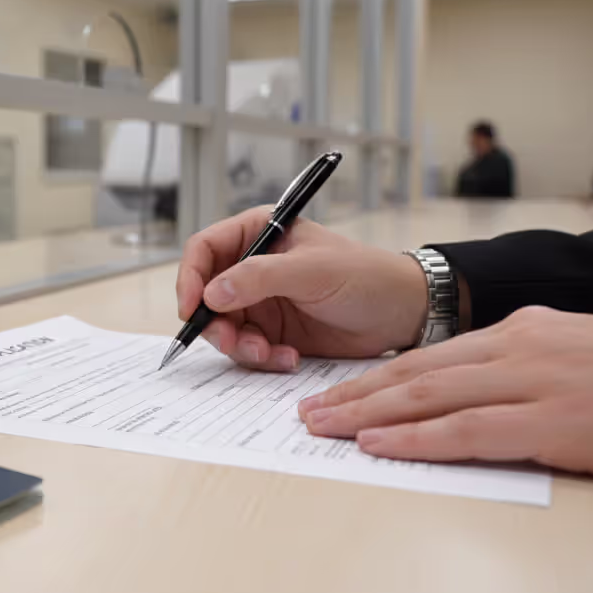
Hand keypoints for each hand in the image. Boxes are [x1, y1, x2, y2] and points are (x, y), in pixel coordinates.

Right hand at [176, 206, 429, 369]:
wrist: (402, 313)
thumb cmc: (365, 276)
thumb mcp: (312, 271)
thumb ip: (259, 277)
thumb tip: (212, 292)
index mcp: (258, 234)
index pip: (204, 249)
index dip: (190, 278)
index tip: (192, 309)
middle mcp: (253, 266)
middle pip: (206, 295)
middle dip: (216, 324)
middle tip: (235, 343)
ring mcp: (261, 301)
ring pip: (224, 327)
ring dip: (240, 346)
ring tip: (270, 354)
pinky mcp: (273, 331)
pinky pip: (248, 349)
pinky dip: (261, 358)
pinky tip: (288, 358)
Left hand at [298, 307, 592, 490]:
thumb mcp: (589, 360)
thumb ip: (534, 370)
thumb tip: (488, 395)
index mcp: (530, 330)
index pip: (433, 354)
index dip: (378, 376)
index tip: (338, 392)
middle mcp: (524, 346)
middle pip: (417, 371)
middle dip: (355, 393)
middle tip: (306, 411)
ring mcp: (540, 382)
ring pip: (430, 396)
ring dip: (367, 414)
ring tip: (321, 427)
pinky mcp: (561, 422)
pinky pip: (469, 430)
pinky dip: (416, 438)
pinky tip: (378, 444)